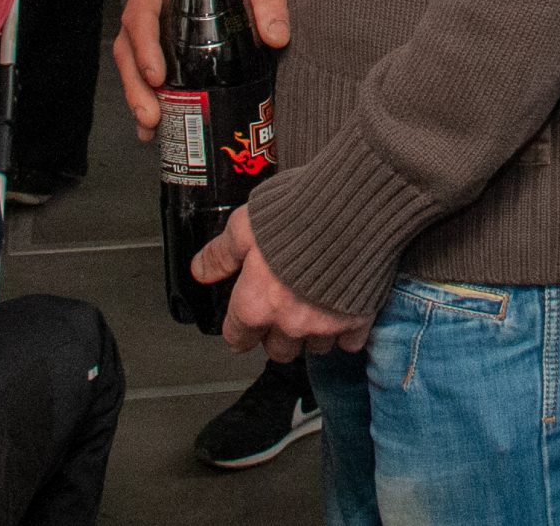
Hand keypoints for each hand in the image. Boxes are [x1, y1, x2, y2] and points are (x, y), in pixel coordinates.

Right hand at [116, 0, 287, 140]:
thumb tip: (276, 37)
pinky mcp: (155, 33)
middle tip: (151, 114)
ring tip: (151, 124)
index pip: (142, 8)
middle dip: (136, 82)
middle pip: (128, 41)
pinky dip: (146, 93)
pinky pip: (141, 64)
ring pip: (129, 57)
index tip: (156, 76)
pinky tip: (154, 122)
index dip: (144, 45)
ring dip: (137, 93)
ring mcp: (148, 14)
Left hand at [191, 207, 371, 361]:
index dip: (240, 330)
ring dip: (312, 332)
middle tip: (283, 309)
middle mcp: (289, 322)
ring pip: (314, 347)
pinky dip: (346, 331)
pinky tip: (344, 307)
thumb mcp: (245, 225)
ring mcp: (325, 324)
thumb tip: (201, 270)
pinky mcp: (358, 319)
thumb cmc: (300, 213)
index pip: (238, 338)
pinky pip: (350, 342)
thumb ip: (222, 253)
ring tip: (316, 305)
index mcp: (257, 304)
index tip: (244, 324)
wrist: (354, 208)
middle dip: (278, 334)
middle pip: (278, 351)